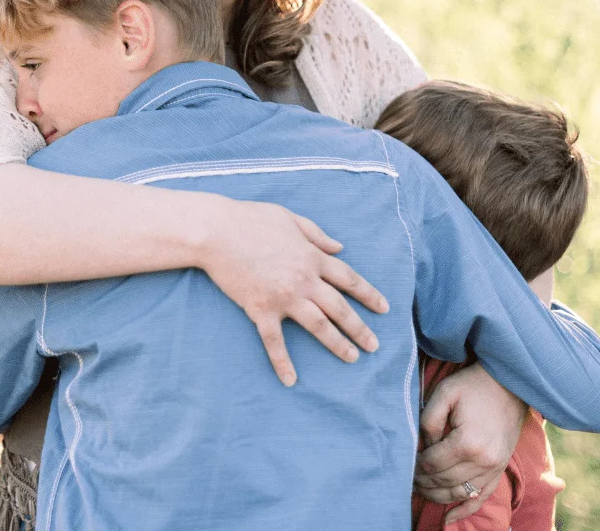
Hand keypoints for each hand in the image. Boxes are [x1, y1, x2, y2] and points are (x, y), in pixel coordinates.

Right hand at [197, 198, 388, 385]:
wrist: (216, 231)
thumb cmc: (251, 219)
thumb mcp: (289, 218)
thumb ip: (317, 234)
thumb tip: (340, 248)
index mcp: (312, 256)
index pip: (349, 279)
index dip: (368, 294)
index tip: (384, 308)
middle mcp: (304, 279)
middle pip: (339, 308)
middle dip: (360, 328)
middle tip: (374, 345)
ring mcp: (283, 296)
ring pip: (318, 325)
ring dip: (337, 343)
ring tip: (352, 357)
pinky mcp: (260, 309)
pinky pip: (275, 341)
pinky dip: (283, 362)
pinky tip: (291, 380)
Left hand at [413, 363, 526, 522]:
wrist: (509, 384)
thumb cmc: (473, 385)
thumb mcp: (445, 393)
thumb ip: (429, 420)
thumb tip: (423, 446)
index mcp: (467, 443)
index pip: (432, 464)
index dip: (416, 465)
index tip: (406, 461)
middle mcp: (483, 461)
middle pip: (444, 481)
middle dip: (423, 482)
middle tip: (408, 478)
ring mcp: (494, 468)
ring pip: (460, 493)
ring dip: (438, 496)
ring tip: (421, 492)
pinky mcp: (500, 469)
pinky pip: (482, 497)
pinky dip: (465, 510)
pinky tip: (449, 519)